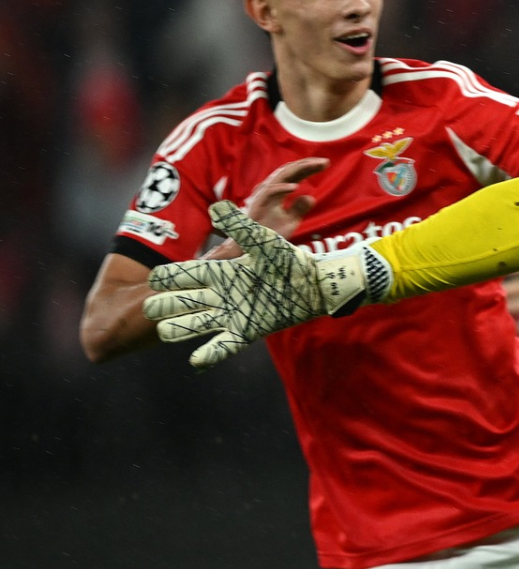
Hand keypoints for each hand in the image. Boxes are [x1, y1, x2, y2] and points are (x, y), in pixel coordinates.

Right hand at [143, 201, 389, 367]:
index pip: (182, 275)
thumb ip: (240, 226)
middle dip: (165, 305)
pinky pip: (222, 347)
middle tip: (153, 307)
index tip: (155, 279)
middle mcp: (220, 294)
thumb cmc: (289, 260)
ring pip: (194, 325)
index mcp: (219, 272)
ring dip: (179, 329)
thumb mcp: (263, 241)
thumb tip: (216, 207)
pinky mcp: (245, 332)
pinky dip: (209, 355)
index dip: (167, 278)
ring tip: (165, 331)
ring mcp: (230, 315)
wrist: (314, 285)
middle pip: (181, 302)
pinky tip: (196, 362)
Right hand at [204, 157, 329, 259]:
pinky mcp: (258, 204)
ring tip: (314, 165)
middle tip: (325, 161)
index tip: (326, 163)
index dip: (309, 168)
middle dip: (307, 164)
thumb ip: (299, 208)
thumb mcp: (289, 221)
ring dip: (298, 170)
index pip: (295, 175)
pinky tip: (296, 187)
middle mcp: (271, 190)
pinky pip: (270, 192)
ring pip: (280, 176)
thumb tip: (311, 197)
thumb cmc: (268, 233)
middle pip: (289, 171)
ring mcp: (264, 195)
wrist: (252, 247)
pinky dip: (282, 188)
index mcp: (278, 191)